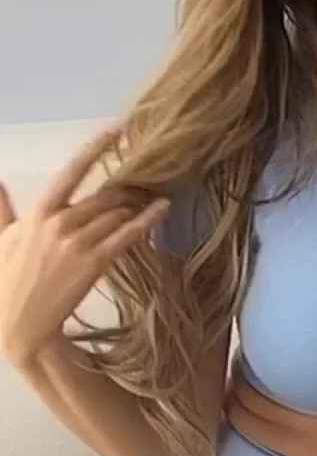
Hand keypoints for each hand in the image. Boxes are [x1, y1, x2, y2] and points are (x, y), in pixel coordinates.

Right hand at [0, 126, 169, 368]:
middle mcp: (59, 223)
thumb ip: (2, 209)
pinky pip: (125, 236)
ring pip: (116, 214)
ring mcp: (77, 244)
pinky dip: (146, 221)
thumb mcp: (2, 239)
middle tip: (145, 186)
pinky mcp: (93, 264)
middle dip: (126, 190)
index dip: (96, 148)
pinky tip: (162, 209)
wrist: (20, 325)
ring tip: (151, 198)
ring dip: (136, 205)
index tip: (117, 130)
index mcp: (39, 213)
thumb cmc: (8, 282)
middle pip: (104, 196)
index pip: (70, 171)